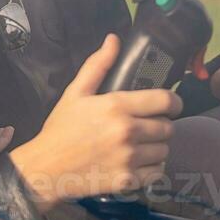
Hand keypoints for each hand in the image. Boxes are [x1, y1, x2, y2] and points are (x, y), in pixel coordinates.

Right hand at [9, 34, 182, 206]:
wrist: (45, 169)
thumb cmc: (60, 129)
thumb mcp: (75, 93)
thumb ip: (98, 65)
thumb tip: (114, 39)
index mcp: (116, 106)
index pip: (165, 101)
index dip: (174, 102)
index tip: (170, 105)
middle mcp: (127, 132)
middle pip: (168, 127)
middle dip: (161, 125)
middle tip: (147, 126)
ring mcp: (129, 158)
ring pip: (165, 150)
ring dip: (157, 146)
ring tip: (142, 144)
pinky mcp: (128, 180)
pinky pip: (157, 172)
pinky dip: (153, 167)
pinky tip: (139, 162)